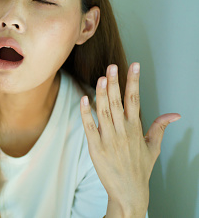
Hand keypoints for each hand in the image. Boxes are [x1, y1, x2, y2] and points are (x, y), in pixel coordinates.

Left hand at [80, 63, 180, 216]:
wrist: (128, 192)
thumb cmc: (139, 168)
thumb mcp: (152, 147)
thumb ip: (160, 128)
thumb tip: (174, 114)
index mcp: (135, 129)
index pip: (135, 99)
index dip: (133, 81)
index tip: (134, 65)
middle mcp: (122, 132)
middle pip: (118, 102)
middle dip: (115, 82)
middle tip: (112, 66)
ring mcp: (108, 139)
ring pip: (104, 111)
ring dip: (101, 94)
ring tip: (101, 77)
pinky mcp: (95, 147)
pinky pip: (89, 127)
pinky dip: (86, 113)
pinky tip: (84, 99)